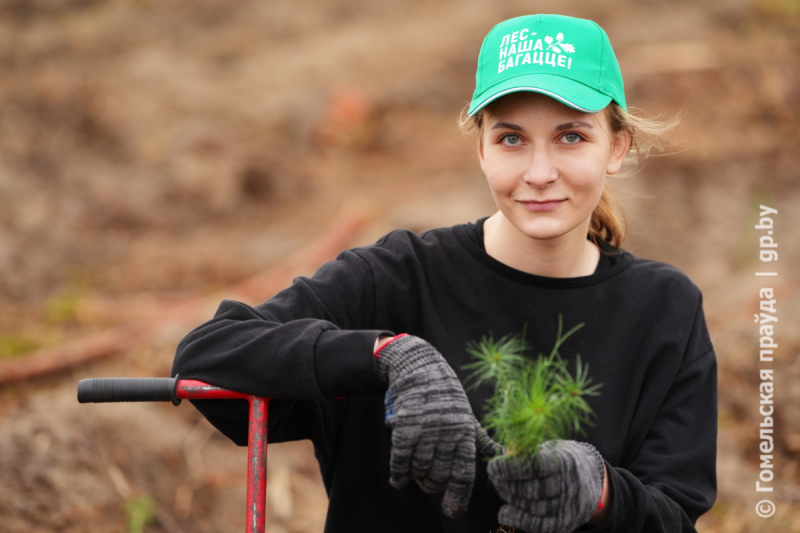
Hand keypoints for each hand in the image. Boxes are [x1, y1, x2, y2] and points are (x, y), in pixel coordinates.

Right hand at [375, 334, 481, 516]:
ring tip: (414, 472)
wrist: (419, 367)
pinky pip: (400, 461)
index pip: (465, 474)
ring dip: (415, 477)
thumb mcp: (467, 415)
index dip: (458, 497)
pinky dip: (398, 474)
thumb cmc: (446, 394)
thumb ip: (481, 440)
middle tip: (428, 480)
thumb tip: (505, 456)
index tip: (452, 511)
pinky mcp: (406, 428)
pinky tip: (397, 479)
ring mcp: (426, 431)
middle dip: (432, 484)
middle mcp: (448, 434)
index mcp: (466, 433)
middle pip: (440, 476)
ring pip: (419, 470)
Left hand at [487, 440, 604, 532]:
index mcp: (563, 461)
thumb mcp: (549, 448)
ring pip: (532, 507)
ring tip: (504, 489)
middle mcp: (568, 486)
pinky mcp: (565, 523)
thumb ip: (526, 452)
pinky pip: (539, 526)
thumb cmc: (560, 459)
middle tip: (496, 477)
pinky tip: (504, 512)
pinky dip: (518, 519)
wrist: (591, 478)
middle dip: (508, 484)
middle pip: (531, 490)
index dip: (511, 467)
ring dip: (512, 499)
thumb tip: (502, 456)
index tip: (493, 466)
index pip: (535, 466)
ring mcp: (568, 507)